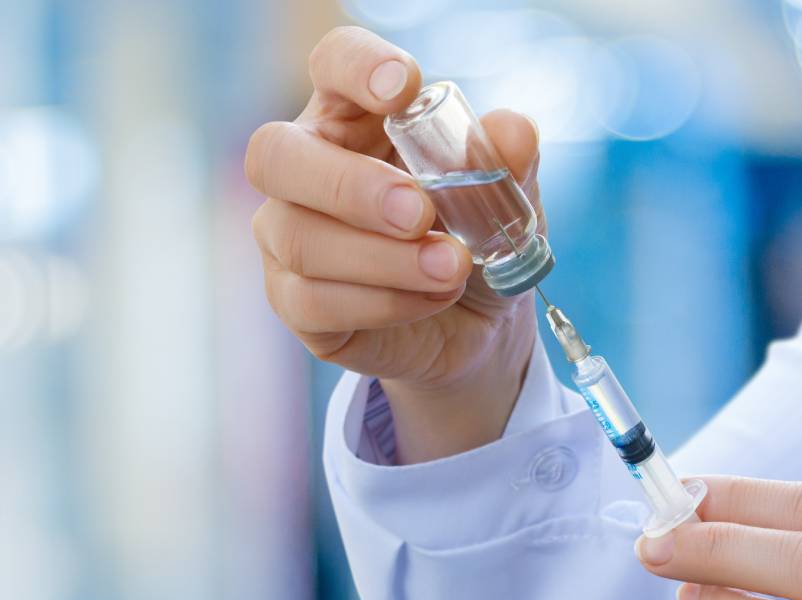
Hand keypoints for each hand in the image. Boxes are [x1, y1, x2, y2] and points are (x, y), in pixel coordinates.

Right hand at [244, 27, 543, 461]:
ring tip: (453, 267)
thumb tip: (513, 133)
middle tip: (420, 213)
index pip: (332, 63)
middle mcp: (304, 167)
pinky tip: (433, 298)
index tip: (403, 89)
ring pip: (300, 239)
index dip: (357, 67)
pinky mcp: (294, 303)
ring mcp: (287, 236)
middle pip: (275, 155)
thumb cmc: (475, 235)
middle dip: (350, 186)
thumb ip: (509, 162)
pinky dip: (385, 302)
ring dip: (386, 259)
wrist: (479, 322)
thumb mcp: (507, 197)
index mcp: (355, 115)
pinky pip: (316, 302)